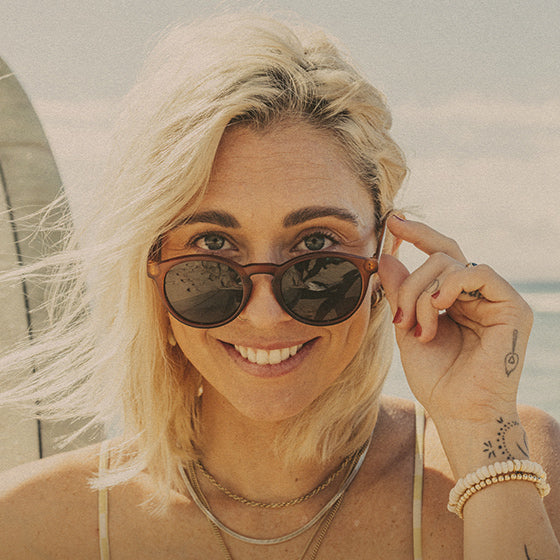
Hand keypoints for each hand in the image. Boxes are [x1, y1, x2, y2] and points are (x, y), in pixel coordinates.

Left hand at [378, 215, 533, 426]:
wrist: (459, 413)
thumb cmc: (436, 378)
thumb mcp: (408, 329)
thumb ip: (400, 293)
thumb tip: (388, 257)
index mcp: (456, 299)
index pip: (439, 255)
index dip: (417, 235)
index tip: (393, 220)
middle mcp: (477, 294)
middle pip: (441, 256)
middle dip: (410, 281)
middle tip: (400, 317)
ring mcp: (496, 298)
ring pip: (450, 264)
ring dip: (423, 293)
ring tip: (418, 328)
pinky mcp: (512, 307)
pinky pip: (477, 272)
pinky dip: (450, 285)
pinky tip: (440, 307)